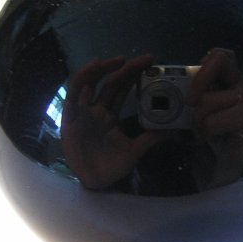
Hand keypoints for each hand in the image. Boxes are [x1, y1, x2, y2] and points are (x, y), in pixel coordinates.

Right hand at [61, 55, 164, 189]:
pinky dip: (81, 84)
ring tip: (117, 60)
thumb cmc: (112, 167)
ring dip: (101, 70)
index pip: (122, 88)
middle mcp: (96, 110)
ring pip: (90, 84)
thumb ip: (150, 140)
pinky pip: (73, 98)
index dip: (134, 74)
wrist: (94, 183)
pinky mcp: (69, 120)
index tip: (150, 63)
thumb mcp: (134, 151)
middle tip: (144, 59)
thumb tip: (173, 131)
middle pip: (109, 82)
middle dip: (125, 68)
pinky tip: (91, 75)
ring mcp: (82, 113)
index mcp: (110, 115)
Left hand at [187, 48, 242, 187]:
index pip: (222, 55)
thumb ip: (191, 93)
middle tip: (189, 104)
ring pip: (207, 100)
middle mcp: (242, 87)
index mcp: (230, 79)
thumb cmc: (211, 130)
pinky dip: (203, 132)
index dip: (205, 62)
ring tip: (201, 129)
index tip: (193, 77)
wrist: (226, 161)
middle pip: (217, 67)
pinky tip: (208, 138)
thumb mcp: (198, 107)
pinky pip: (211, 122)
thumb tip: (161, 86)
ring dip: (196, 118)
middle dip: (196, 85)